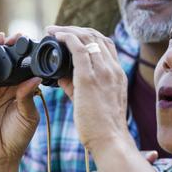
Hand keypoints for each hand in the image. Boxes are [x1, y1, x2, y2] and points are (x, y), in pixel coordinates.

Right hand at [0, 32, 41, 167]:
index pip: (19, 67)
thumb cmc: (17, 137)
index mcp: (16, 91)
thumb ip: (28, 96)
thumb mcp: (29, 115)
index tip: (30, 41)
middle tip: (17, 35)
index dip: (23, 54)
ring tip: (0, 38)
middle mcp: (1, 88)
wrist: (0, 157)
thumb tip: (34, 77)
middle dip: (8, 47)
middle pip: (4, 62)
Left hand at [47, 26, 130, 150]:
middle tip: (58, 30)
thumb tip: (60, 76)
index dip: (88, 35)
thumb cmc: (102, 127)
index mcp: (117, 74)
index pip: (105, 44)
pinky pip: (78, 48)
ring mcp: (103, 72)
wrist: (111, 142)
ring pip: (88, 38)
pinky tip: (56, 36)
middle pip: (97, 36)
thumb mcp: (93, 101)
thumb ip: (76, 86)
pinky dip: (67, 38)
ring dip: (69, 30)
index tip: (72, 35)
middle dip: (76, 29)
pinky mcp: (89, 79)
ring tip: (53, 30)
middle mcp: (113, 69)